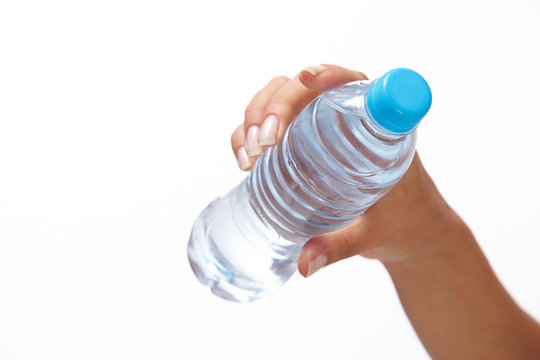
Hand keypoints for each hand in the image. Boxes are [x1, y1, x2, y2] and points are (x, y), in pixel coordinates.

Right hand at [231, 64, 458, 275]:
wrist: (405, 229)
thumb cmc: (401, 222)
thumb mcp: (373, 234)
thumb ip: (340, 247)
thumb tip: (304, 264)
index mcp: (376, 127)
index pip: (353, 84)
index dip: (330, 74)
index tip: (307, 80)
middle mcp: (343, 118)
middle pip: (302, 88)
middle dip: (274, 106)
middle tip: (263, 143)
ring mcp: (318, 128)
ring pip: (279, 99)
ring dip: (255, 117)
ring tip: (248, 156)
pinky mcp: (300, 144)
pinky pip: (269, 126)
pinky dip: (248, 134)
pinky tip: (244, 161)